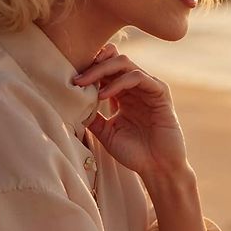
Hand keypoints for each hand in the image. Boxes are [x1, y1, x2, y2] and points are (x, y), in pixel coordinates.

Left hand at [72, 43, 188, 179]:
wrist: (158, 168)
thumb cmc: (134, 153)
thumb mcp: (106, 133)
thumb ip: (92, 117)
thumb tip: (70, 103)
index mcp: (124, 94)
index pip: (106, 70)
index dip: (89, 69)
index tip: (70, 79)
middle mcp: (137, 87)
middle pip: (114, 61)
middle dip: (93, 66)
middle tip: (76, 78)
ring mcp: (149, 88)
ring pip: (125, 64)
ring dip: (102, 70)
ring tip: (85, 83)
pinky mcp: (160, 93)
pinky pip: (139, 77)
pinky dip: (119, 82)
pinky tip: (104, 95)